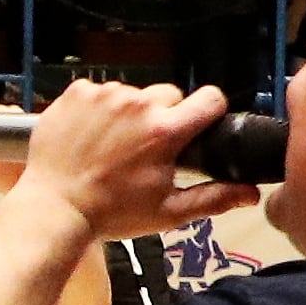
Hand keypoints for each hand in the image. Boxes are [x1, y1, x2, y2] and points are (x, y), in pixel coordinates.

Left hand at [7, 77, 259, 239]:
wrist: (53, 208)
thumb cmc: (113, 213)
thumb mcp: (168, 212)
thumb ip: (213, 198)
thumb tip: (251, 192)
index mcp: (165, 130)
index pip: (210, 98)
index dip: (209, 112)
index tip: (199, 127)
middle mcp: (137, 104)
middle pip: (169, 94)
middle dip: (165, 116)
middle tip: (147, 147)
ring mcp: (104, 95)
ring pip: (133, 93)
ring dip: (130, 113)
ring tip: (113, 145)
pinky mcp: (76, 92)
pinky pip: (100, 91)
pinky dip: (98, 109)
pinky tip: (90, 135)